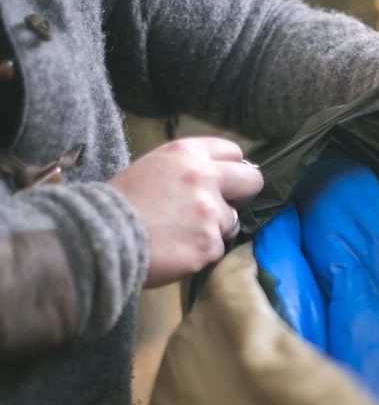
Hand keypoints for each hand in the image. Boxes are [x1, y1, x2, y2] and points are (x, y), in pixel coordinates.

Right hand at [110, 137, 263, 288]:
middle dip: (241, 195)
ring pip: (232, 221)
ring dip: (213, 230)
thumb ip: (187, 169)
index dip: (230, 170)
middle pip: (252, 181)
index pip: (233, 152)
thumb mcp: (153, 168)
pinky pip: (217, 249)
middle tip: (221, 208)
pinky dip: (200, 253)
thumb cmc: (120, 203)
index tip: (223, 183)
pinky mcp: (209, 243)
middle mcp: (204, 177)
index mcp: (187, 153)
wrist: (101, 236)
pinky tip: (177, 250)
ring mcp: (210, 212)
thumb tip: (217, 180)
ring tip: (180, 234)